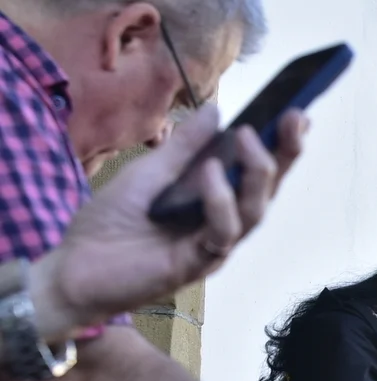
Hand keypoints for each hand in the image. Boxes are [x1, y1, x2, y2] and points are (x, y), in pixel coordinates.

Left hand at [29, 104, 307, 341]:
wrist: (74, 268)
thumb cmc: (108, 226)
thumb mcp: (147, 172)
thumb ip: (183, 147)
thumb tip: (216, 110)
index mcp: (214, 202)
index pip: (256, 174)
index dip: (280, 146)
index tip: (297, 113)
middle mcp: (222, 225)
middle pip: (267, 191)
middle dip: (284, 155)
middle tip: (292, 120)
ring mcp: (213, 247)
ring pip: (254, 211)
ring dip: (256, 173)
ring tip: (247, 137)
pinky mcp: (197, 264)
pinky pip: (222, 232)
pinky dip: (219, 201)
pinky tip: (209, 173)